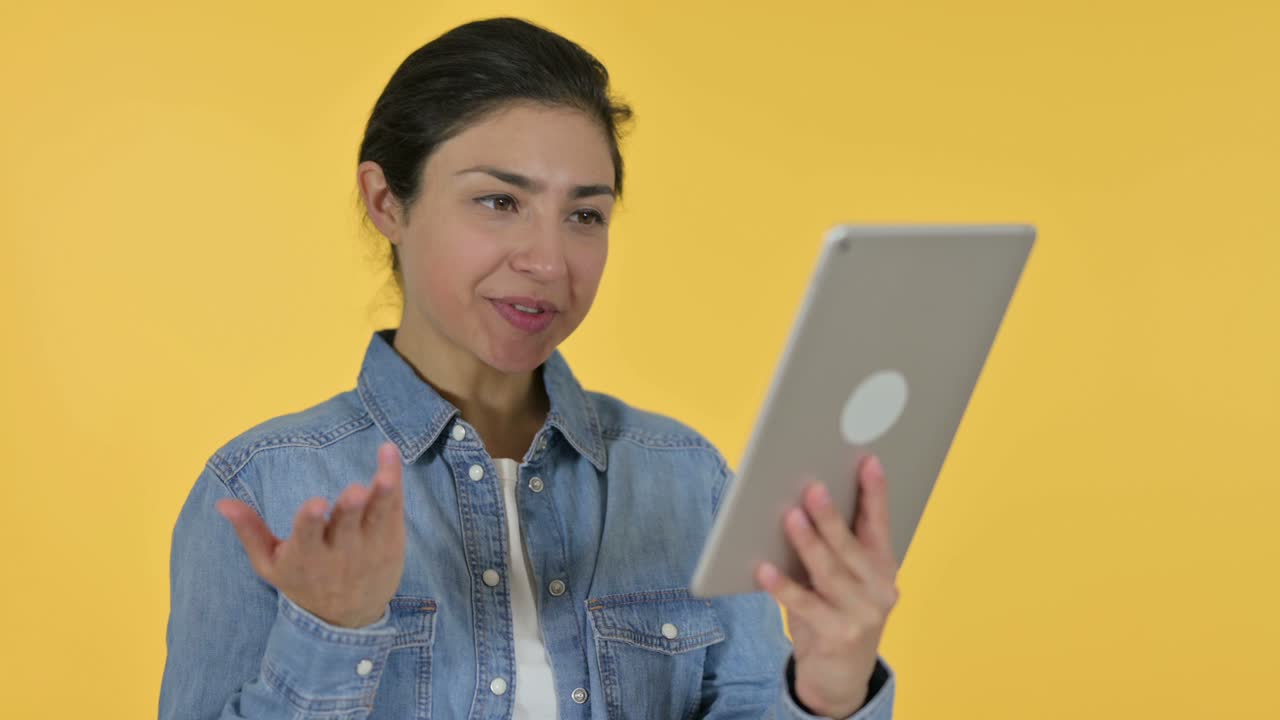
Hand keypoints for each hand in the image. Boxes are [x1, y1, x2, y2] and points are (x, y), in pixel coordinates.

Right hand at [215, 441, 406, 628]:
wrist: (347, 619)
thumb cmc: (302, 582)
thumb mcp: (270, 564)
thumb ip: (249, 531)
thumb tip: (222, 502)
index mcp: (306, 557)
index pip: (308, 536)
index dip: (311, 521)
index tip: (316, 504)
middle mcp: (340, 552)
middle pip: (346, 526)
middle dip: (349, 508)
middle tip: (354, 492)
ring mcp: (368, 547)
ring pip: (377, 516)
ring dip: (382, 493)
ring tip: (385, 476)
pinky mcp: (390, 540)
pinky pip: (393, 508)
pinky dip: (393, 484)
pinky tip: (389, 456)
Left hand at [755, 455, 898, 717]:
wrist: (840, 679)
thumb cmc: (834, 615)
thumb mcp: (840, 581)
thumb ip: (831, 549)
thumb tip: (799, 506)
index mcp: (882, 566)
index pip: (880, 524)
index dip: (876, 492)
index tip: (868, 461)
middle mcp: (879, 588)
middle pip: (851, 546)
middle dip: (831, 516)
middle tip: (813, 487)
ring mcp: (862, 614)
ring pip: (830, 572)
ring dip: (808, 542)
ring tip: (789, 517)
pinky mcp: (838, 636)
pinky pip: (806, 605)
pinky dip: (783, 586)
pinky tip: (764, 569)